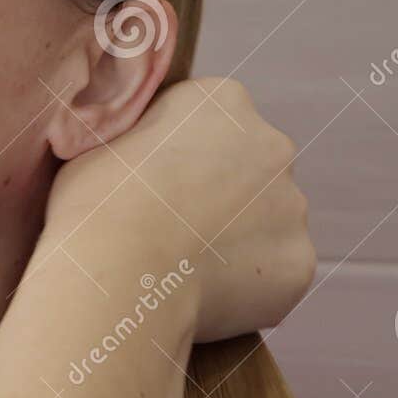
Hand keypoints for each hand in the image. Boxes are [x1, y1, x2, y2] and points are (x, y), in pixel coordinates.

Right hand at [44, 76, 315, 342]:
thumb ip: (139, 136)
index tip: (157, 188)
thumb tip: (136, 149)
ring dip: (238, 242)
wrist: (122, 272)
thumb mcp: (103, 141)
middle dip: (223, 197)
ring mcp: (292, 206)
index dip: (183, 159)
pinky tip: (205, 295)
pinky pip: (275, 275)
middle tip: (174, 231)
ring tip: (185, 270)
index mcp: (223, 101)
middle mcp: (273, 145)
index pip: (214, 123)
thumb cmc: (98, 204)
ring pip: (268, 225)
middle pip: (251, 171)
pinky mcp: (299, 262)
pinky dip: (249, 287)